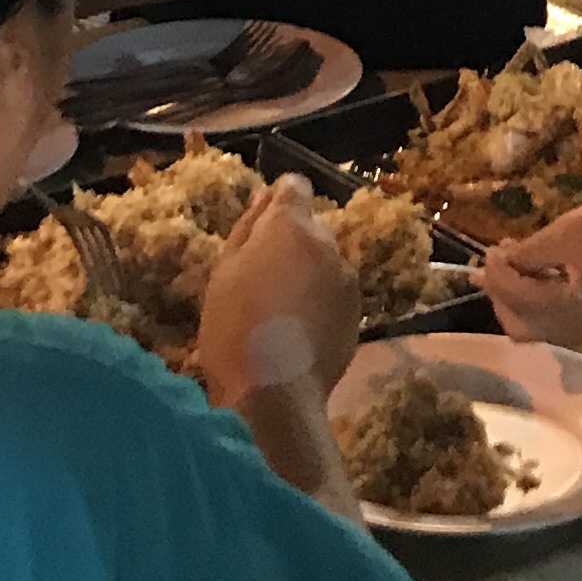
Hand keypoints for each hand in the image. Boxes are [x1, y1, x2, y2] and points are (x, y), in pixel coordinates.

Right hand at [197, 181, 361, 405]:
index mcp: (292, 226)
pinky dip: (320, 301)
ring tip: (280, 310)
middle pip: (311, 228)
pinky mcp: (358, 313)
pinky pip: (336, 293)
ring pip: (325, 262)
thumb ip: (248, 227)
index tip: (261, 228)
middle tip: (261, 279)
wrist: (274, 393)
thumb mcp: (223, 272)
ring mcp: (347, 280)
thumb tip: (265, 197)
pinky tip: (298, 330)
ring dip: (308, 273)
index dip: (278, 202)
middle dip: (291, 242)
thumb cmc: (233, 328)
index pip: (295, 187)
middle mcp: (328, 244)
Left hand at [479, 197, 581, 348]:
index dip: (493, 270)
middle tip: (502, 261)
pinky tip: (549, 279)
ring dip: (520, 301)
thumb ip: (529, 253)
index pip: (508, 295)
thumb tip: (500, 262)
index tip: (493, 246)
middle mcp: (570, 334)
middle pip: (516, 325)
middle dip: (500, 294)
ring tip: (524, 266)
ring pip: (536, 330)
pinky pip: (557, 328)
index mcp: (561, 309)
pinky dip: (542, 307)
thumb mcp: (570, 232)